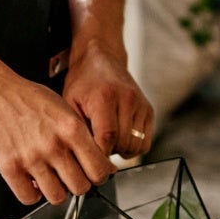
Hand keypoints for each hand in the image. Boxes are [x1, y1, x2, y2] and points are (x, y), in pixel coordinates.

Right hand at [0, 70, 112, 205]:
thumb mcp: (68, 111)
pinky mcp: (10, 168)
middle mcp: (54, 146)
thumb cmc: (32, 101)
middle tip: (72, 176)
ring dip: (57, 191)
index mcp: (73, 129)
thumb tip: (107, 168)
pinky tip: (32, 181)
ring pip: (57, 197)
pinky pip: (29, 198)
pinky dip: (32, 194)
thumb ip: (87, 139)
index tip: (94, 174)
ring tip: (52, 179)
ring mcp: (31, 158)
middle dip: (79, 184)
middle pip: (80, 187)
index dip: (99, 176)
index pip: (99, 170)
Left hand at [61, 37, 154, 159]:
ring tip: (107, 140)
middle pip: (122, 143)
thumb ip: (77, 129)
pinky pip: (145, 142)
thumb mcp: (70, 103)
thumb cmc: (82, 82)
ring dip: (120, 150)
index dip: (98, 154)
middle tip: (95, 145)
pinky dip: (132, 146)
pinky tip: (119, 138)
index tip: (88, 159)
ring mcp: (141, 105)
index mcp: (105, 96)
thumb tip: (83, 157)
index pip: (107, 137)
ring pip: (135, 146)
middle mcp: (127, 99)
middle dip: (107, 152)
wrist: (100, 59)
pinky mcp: (149, 110)